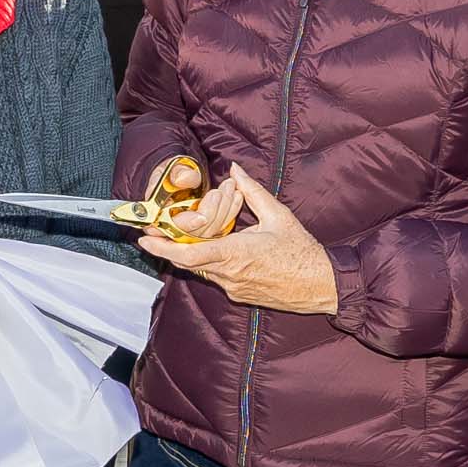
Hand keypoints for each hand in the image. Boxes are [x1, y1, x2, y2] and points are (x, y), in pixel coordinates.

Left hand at [142, 168, 338, 314]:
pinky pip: (215, 277)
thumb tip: (235, 171)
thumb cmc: (303, 252)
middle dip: (167, 249)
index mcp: (236, 254)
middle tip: (152, 234)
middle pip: (187, 263)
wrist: (322, 286)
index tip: (145, 239)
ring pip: (201, 270)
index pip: (189, 254)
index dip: (163, 248)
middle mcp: (230, 275)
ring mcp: (234, 288)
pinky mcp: (239, 295)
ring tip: (178, 237)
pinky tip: (211, 249)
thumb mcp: (279, 216)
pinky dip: (207, 262)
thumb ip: (253, 192)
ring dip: (188, 254)